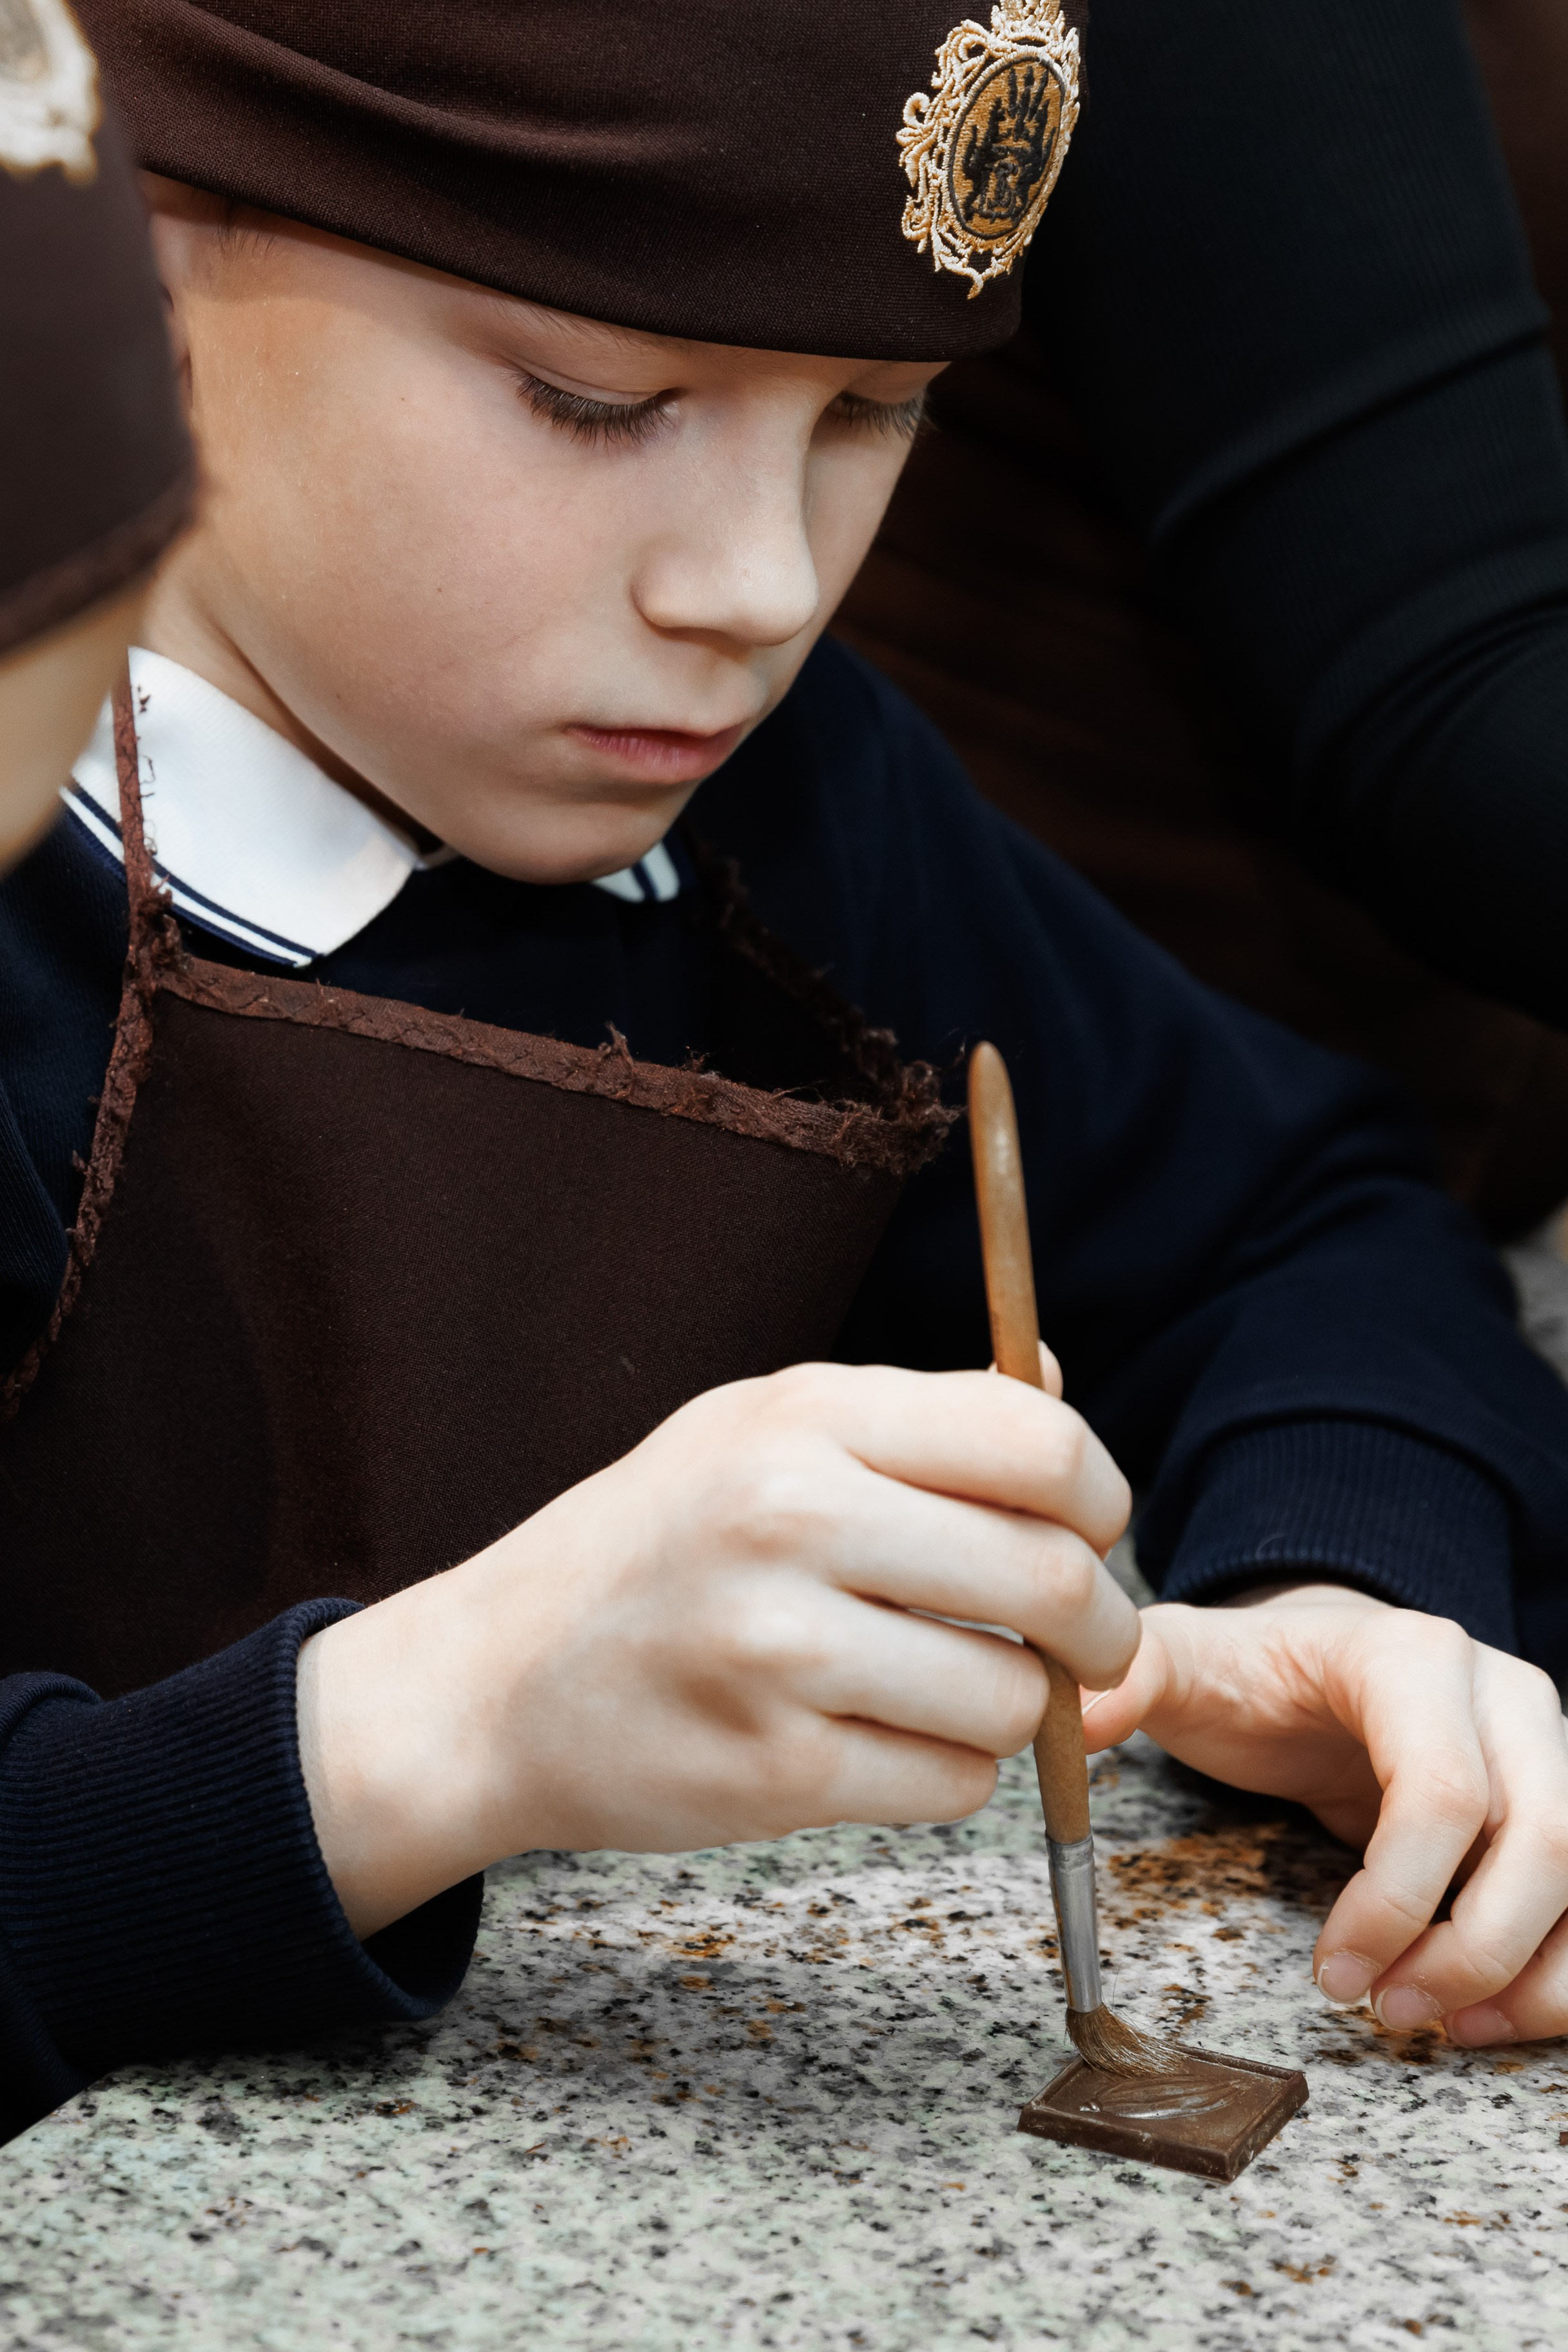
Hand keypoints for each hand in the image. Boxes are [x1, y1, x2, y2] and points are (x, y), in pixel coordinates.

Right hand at [297, 1361, 1137, 1936]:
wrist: (495, 1684)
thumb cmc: (651, 1547)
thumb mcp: (758, 1430)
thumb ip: (912, 1415)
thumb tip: (1053, 1382)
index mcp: (803, 1416)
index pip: (1039, 1444)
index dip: (1101, 1498)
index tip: (1091, 1531)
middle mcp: (792, 1519)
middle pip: (1054, 1578)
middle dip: (1098, 1627)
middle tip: (1082, 1643)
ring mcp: (779, 1652)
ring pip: (1014, 1698)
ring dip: (1009, 1708)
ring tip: (939, 1686)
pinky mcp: (775, 1772)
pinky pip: (953, 1785)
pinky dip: (943, 1773)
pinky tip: (877, 1739)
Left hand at [1083, 1584, 1567, 2046]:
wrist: (1321, 1662)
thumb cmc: (1253, 1673)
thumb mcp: (1182, 1662)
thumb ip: (1128, 1679)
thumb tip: (1073, 1712)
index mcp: (1414, 1658)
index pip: (1443, 1789)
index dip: (1394, 1897)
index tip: (1328, 1972)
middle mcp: (1504, 1699)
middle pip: (1542, 1841)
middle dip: (1469, 1950)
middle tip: (1384, 2012)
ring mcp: (1548, 1752)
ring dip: (1524, 1974)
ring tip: (1433, 2025)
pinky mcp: (1559, 1808)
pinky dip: (1551, 1974)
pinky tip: (1480, 2016)